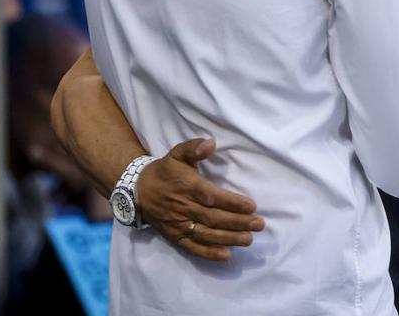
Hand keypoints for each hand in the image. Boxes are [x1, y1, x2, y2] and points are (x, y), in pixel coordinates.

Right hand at [135, 138, 265, 261]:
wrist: (139, 191)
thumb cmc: (165, 171)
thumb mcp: (177, 153)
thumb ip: (194, 147)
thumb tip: (211, 143)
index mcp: (188, 186)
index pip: (212, 197)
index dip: (232, 202)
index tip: (251, 206)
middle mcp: (185, 207)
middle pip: (214, 218)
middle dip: (238, 222)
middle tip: (259, 224)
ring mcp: (180, 224)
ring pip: (206, 234)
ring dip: (229, 238)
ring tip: (249, 240)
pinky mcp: (175, 236)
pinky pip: (192, 247)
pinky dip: (209, 253)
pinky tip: (226, 256)